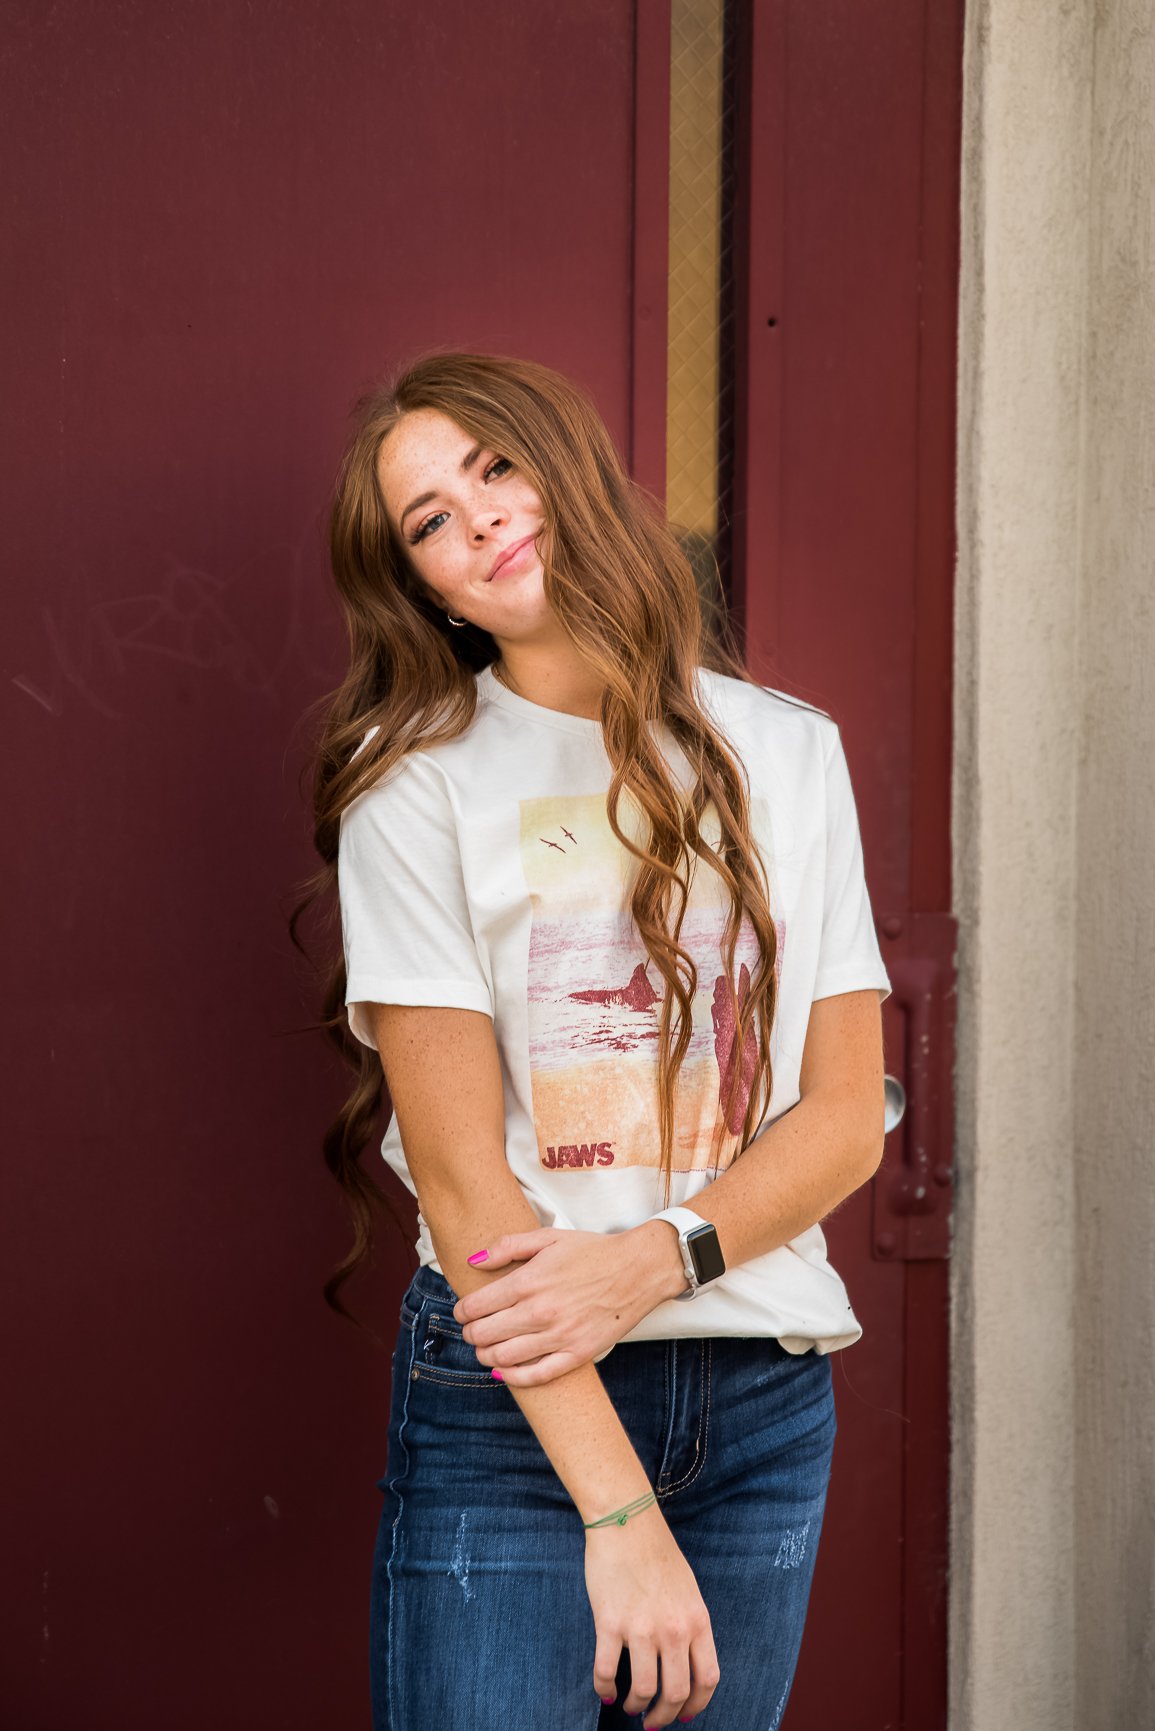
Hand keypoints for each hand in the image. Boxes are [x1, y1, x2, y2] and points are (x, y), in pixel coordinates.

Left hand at [451, 1226, 654, 1385]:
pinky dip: (513, 1377)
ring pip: (504, 1357)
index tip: (463, 1312)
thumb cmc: (592, 1251)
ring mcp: (559, 1336)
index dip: (462, 1312)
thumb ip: (507, 1247)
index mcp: (528, 1282)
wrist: (637, 1269)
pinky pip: (537, 1375)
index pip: (476, 1306)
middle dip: (471, 1334)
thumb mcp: (548, 1238)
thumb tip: (473, 1261)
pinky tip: (504, 1371)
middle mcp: (539, 1312)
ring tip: (485, 1350)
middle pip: (484, 1334)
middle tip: (472, 1331)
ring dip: (485, 1356)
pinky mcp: (577, 1354)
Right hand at [585, 1507, 720, 1725]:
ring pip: (643, 1690)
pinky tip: (605, 1691)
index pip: (707, 1679)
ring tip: (629, 1707)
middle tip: (652, 1722)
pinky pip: (607, 1671)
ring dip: (636, 1707)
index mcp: (698, 1620)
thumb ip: (689, 1626)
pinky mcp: (610, 1623)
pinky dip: (604, 1689)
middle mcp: (674, 1629)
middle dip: (664, 1716)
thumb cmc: (657, 1553)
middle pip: (676, 1693)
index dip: (696, 1706)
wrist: (627, 1522)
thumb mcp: (688, 1590)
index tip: (684, 1716)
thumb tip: (686, 1664)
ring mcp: (642, 1628)